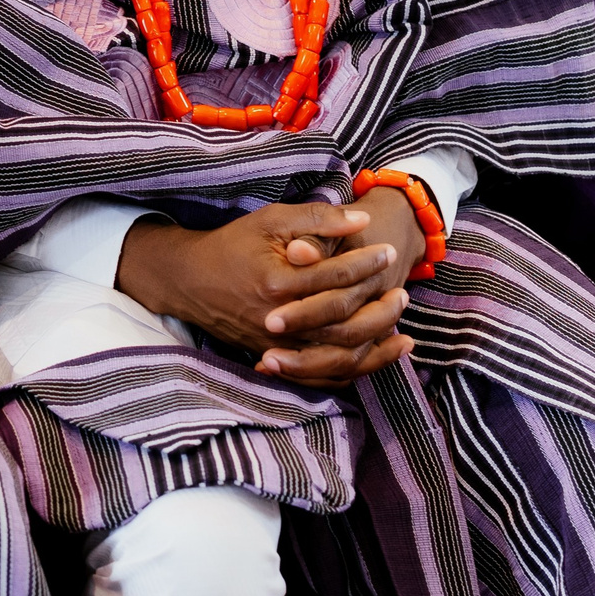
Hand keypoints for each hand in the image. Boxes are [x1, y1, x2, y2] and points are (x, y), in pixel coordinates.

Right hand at [117, 202, 414, 387]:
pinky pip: (320, 377)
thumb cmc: (233, 244)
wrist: (191, 280)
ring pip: (337, 358)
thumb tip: (362, 220)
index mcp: (277, 283)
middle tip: (403, 293)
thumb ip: (317, 218)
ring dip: (376, 348)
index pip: (336, 277)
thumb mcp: (270, 220)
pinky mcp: (276, 358)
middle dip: (380, 309)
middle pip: (344, 324)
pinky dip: (353, 372)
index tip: (387, 252)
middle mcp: (278, 321)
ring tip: (403, 333)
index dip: (367, 263)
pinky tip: (375, 359)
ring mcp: (276, 345)